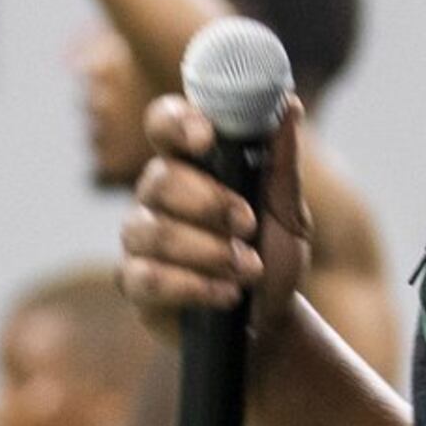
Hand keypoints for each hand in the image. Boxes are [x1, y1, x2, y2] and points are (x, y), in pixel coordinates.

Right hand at [118, 90, 312, 342]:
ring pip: (153, 232)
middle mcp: (156, 196)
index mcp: (191, 165)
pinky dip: (193, 286)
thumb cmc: (272, 255)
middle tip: (249, 224)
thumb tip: (289, 104)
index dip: (177, 123)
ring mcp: (141, 240)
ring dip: (209, 251)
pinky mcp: (137, 284)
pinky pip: (148, 277)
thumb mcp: (288, 212)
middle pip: (158, 179)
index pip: (163, 123)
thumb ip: (282, 161)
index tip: (207, 137)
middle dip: (209, 203)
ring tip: (250, 269)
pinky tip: (226, 294)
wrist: (272, 321)